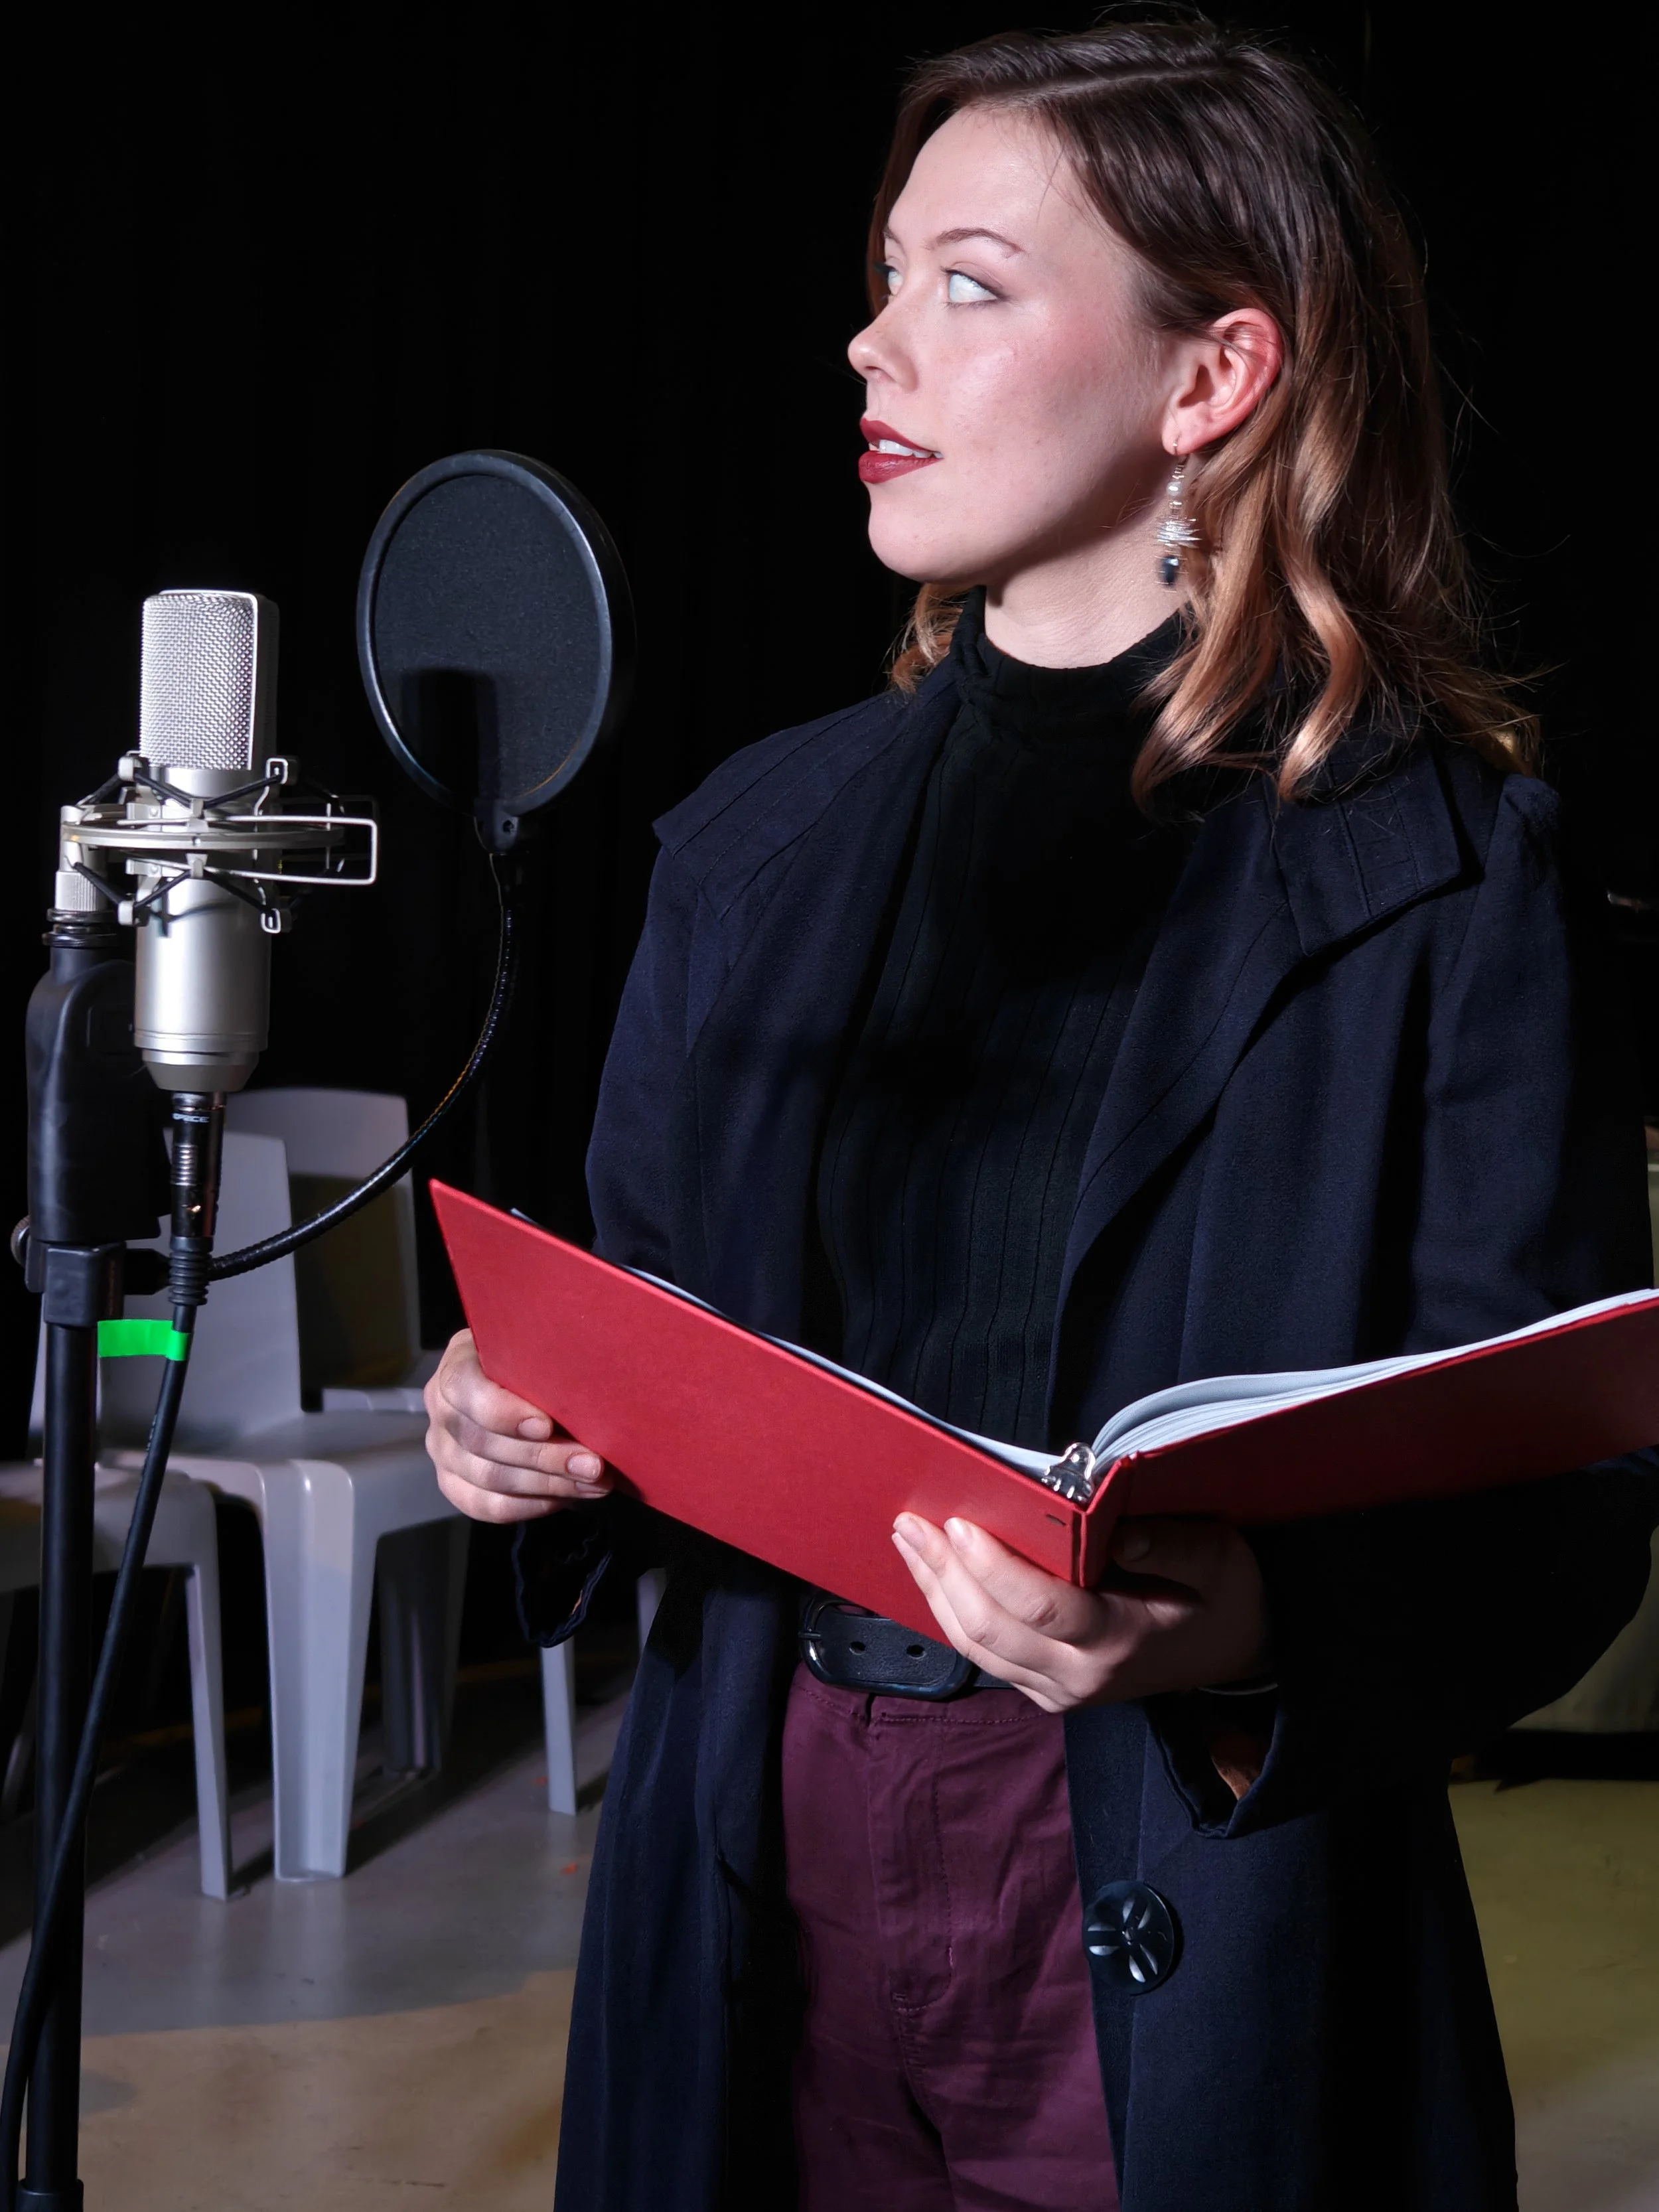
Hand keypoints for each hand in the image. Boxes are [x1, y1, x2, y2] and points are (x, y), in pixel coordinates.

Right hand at [424, 1329, 612, 1523]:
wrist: (529, 1392)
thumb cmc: (541, 1365)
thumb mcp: (542, 1352)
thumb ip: (548, 1362)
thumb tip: (590, 1383)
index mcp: (458, 1365)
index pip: (462, 1387)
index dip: (502, 1411)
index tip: (547, 1426)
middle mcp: (441, 1408)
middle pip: (482, 1441)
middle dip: (544, 1456)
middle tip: (593, 1464)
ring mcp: (443, 1450)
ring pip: (488, 1478)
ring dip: (548, 1484)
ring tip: (595, 1484)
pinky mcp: (453, 1484)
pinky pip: (487, 1505)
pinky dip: (531, 1505)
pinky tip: (567, 1497)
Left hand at [892, 1512, 1268, 1713]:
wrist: (1234, 1653)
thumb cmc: (1223, 1597)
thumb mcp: (1220, 1560)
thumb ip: (1174, 1546)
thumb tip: (1119, 1533)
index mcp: (1119, 1642)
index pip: (1043, 1607)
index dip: (994, 1567)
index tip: (958, 1524)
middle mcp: (1080, 1677)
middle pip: (991, 1631)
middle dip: (943, 1573)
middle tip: (910, 1522)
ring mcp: (1058, 1691)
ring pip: (977, 1647)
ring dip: (935, 1591)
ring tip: (907, 1539)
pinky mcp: (1046, 1689)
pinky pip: (986, 1655)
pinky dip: (952, 1612)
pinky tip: (934, 1573)